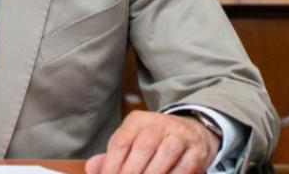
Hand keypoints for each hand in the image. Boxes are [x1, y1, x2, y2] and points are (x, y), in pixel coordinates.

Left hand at [84, 111, 218, 173]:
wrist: (191, 131)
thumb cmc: (154, 140)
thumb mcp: (131, 141)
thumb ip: (111, 157)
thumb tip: (91, 168)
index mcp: (137, 121)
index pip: (120, 142)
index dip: (111, 165)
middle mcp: (158, 124)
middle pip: (143, 147)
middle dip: (130, 172)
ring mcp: (180, 135)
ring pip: (166, 153)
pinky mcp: (197, 150)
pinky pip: (186, 166)